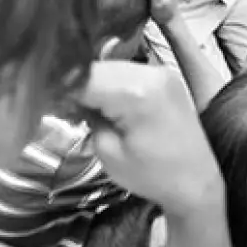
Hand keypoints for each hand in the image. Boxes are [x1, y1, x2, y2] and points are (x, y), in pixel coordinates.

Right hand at [77, 61, 225, 217]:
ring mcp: (161, 71)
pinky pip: (129, 71)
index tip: (50, 104)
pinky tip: (109, 103)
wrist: (196, 181)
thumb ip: (88, 117)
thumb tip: (71, 97)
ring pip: (112, 65)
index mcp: (136, 92)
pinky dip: (114, 83)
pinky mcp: (166, 75)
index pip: (85, 78)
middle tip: (67, 108)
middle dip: (79, 85)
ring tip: (89, 108)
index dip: (62, 90)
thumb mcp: (108, 152)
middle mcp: (150, 72)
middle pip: (98, 66)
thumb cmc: (152, 175)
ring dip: (96, 82)